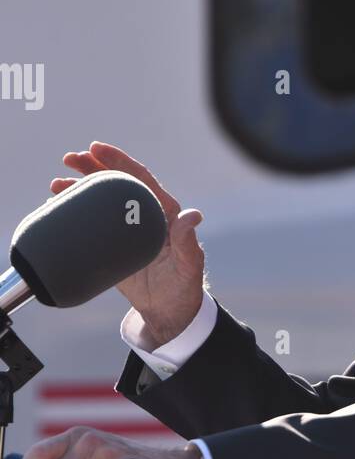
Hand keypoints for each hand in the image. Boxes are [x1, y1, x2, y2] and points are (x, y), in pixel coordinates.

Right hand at [49, 141, 204, 343]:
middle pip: (118, 182)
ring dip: (81, 187)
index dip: (119, 160)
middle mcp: (144, 214)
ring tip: (56, 182)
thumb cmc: (184, 286)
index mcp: (164, 212)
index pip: (140, 177)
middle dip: (94, 167)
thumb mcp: (189, 263)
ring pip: (103, 199)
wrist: (169, 310)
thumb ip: (187, 240)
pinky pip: (94, 220)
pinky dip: (77, 211)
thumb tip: (193, 215)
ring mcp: (127, 228)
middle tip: (70, 158)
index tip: (96, 148)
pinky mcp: (114, 243)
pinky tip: (58, 205)